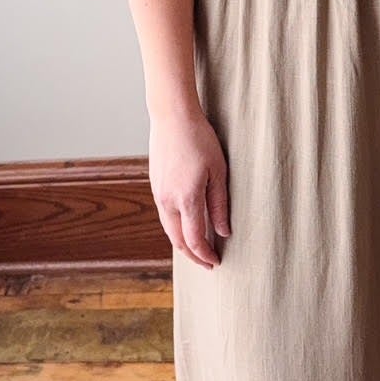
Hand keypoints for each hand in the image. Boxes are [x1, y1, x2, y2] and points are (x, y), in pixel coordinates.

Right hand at [147, 111, 230, 269]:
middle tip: (207, 263)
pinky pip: (164, 216)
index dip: (205, 255)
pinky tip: (185, 226)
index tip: (216, 262)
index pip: (194, 240)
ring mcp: (158, 193)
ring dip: (182, 243)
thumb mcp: (219, 172)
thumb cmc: (199, 139)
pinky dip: (175, 228)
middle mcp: (168, 201)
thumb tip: (223, 232)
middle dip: (193, 256)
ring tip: (198, 250)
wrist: (172, 117)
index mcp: (186, 199)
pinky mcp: (156, 185)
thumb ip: (220, 205)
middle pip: (177, 241)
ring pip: (168, 229)